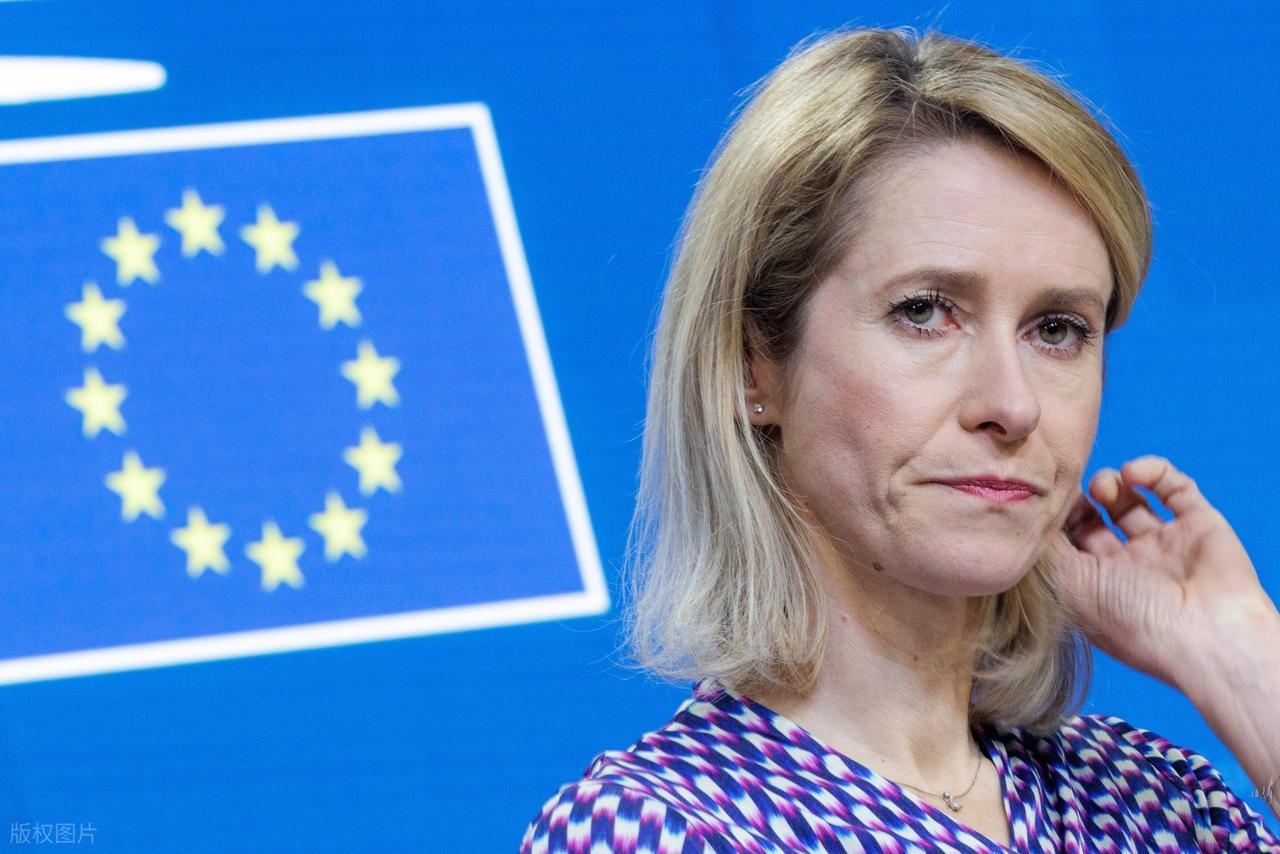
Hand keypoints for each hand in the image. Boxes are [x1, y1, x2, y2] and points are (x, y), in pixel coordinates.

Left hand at [1043, 455, 1276, 693]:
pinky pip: (1173, 485)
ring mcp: (1165, 545)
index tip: (1042, 502)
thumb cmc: (1131, 621)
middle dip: (1078, 500)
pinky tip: (1133, 474)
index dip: (1052, 519)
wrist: (1206, 638)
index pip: (1066, 543)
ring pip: (1130, 499)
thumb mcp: (1068, 586)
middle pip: (1094, 519)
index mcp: (1097, 588)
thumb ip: (1044, 549)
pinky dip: (1151, 470)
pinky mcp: (1199, 524)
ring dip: (1109, 483)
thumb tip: (1026, 517)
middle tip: (1071, 491)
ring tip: (1104, 488)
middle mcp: (1130, 568)